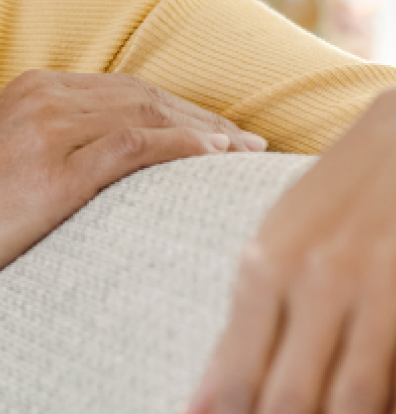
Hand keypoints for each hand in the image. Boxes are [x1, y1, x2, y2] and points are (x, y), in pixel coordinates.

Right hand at [0, 69, 266, 302]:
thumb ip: (39, 134)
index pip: (123, 88)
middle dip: (202, 117)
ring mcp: (51, 130)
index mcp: (31, 88)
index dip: (176, 107)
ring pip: (148, 116)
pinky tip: (211, 160)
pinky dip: (180, 149)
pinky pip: (134, 148)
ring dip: (205, 133)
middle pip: (145, 96)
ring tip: (244, 153)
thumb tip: (82, 149)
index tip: (214, 130)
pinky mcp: (56, 171)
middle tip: (246, 142)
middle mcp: (45, 97)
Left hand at [190, 89, 395, 413]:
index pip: (237, 372)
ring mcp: (372, 295)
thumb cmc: (331, 198)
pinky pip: (392, 383)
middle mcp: (313, 283)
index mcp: (263, 264)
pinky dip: (378, 408)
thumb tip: (214, 394)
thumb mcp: (278, 242)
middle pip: (287, 399)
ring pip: (348, 404)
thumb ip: (253, 315)